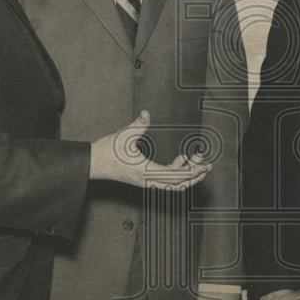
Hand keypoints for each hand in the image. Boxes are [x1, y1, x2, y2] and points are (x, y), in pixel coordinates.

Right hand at [90, 111, 211, 189]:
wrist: (93, 164)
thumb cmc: (107, 150)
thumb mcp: (124, 135)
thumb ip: (138, 124)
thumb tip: (146, 112)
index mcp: (146, 171)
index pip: (176, 176)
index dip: (192, 171)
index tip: (203, 163)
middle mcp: (148, 181)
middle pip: (179, 185)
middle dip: (195, 175)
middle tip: (207, 163)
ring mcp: (146, 182)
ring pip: (173, 186)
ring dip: (187, 176)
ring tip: (197, 163)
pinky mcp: (144, 181)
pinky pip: (166, 183)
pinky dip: (178, 175)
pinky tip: (180, 160)